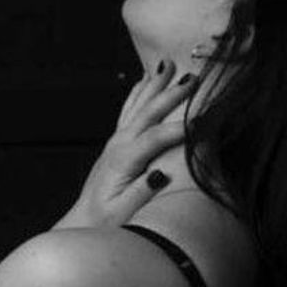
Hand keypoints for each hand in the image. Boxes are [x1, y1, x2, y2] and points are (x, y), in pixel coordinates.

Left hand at [62, 61, 199, 228]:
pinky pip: (129, 110)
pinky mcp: (115, 144)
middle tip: (193, 78)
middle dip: (171, 94)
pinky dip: (139, 93)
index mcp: (123, 161)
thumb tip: (160, 174)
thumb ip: (141, 193)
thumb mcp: (124, 213)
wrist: (84, 221)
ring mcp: (115, 142)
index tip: (202, 121)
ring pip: (137, 106)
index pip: (155, 138)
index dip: (179, 129)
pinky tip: (145, 81)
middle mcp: (118, 146)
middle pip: (147, 113)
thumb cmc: (106, 222)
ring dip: (154, 85)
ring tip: (168, 64)